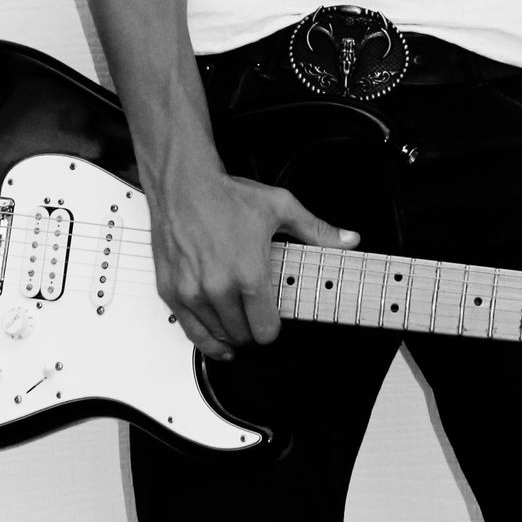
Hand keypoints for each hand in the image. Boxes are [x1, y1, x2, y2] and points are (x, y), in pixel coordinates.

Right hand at [148, 169, 358, 360]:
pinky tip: (214, 336)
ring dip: (229, 333)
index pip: (266, 330)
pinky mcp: (171, 292)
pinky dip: (204, 337)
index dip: (273, 328)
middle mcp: (219, 288)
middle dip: (252, 330)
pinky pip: (190, 332)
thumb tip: (349, 240)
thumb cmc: (228, 195)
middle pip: (242, 337)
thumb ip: (316, 230)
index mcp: (249, 274)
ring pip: (217, 337)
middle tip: (256, 315)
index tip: (273, 320)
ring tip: (237, 321)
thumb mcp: (281, 207)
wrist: (185, 184)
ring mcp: (193, 293)